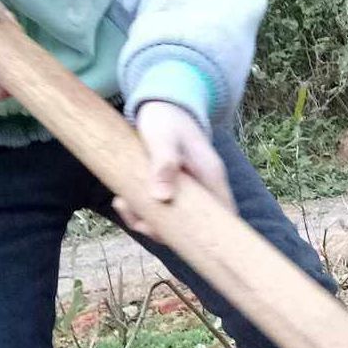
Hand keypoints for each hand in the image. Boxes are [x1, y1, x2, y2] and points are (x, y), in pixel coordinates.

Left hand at [115, 100, 235, 238]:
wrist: (162, 104)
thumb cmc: (167, 119)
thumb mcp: (163, 138)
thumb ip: (164, 164)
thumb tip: (163, 198)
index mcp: (210, 177)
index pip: (225, 216)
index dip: (213, 236)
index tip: (184, 242)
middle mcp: (203, 188)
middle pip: (193, 226)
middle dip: (162, 231)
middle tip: (138, 221)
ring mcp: (187, 190)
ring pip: (172, 220)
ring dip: (146, 220)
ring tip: (122, 203)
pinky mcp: (170, 189)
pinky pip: (159, 209)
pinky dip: (140, 210)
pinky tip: (122, 200)